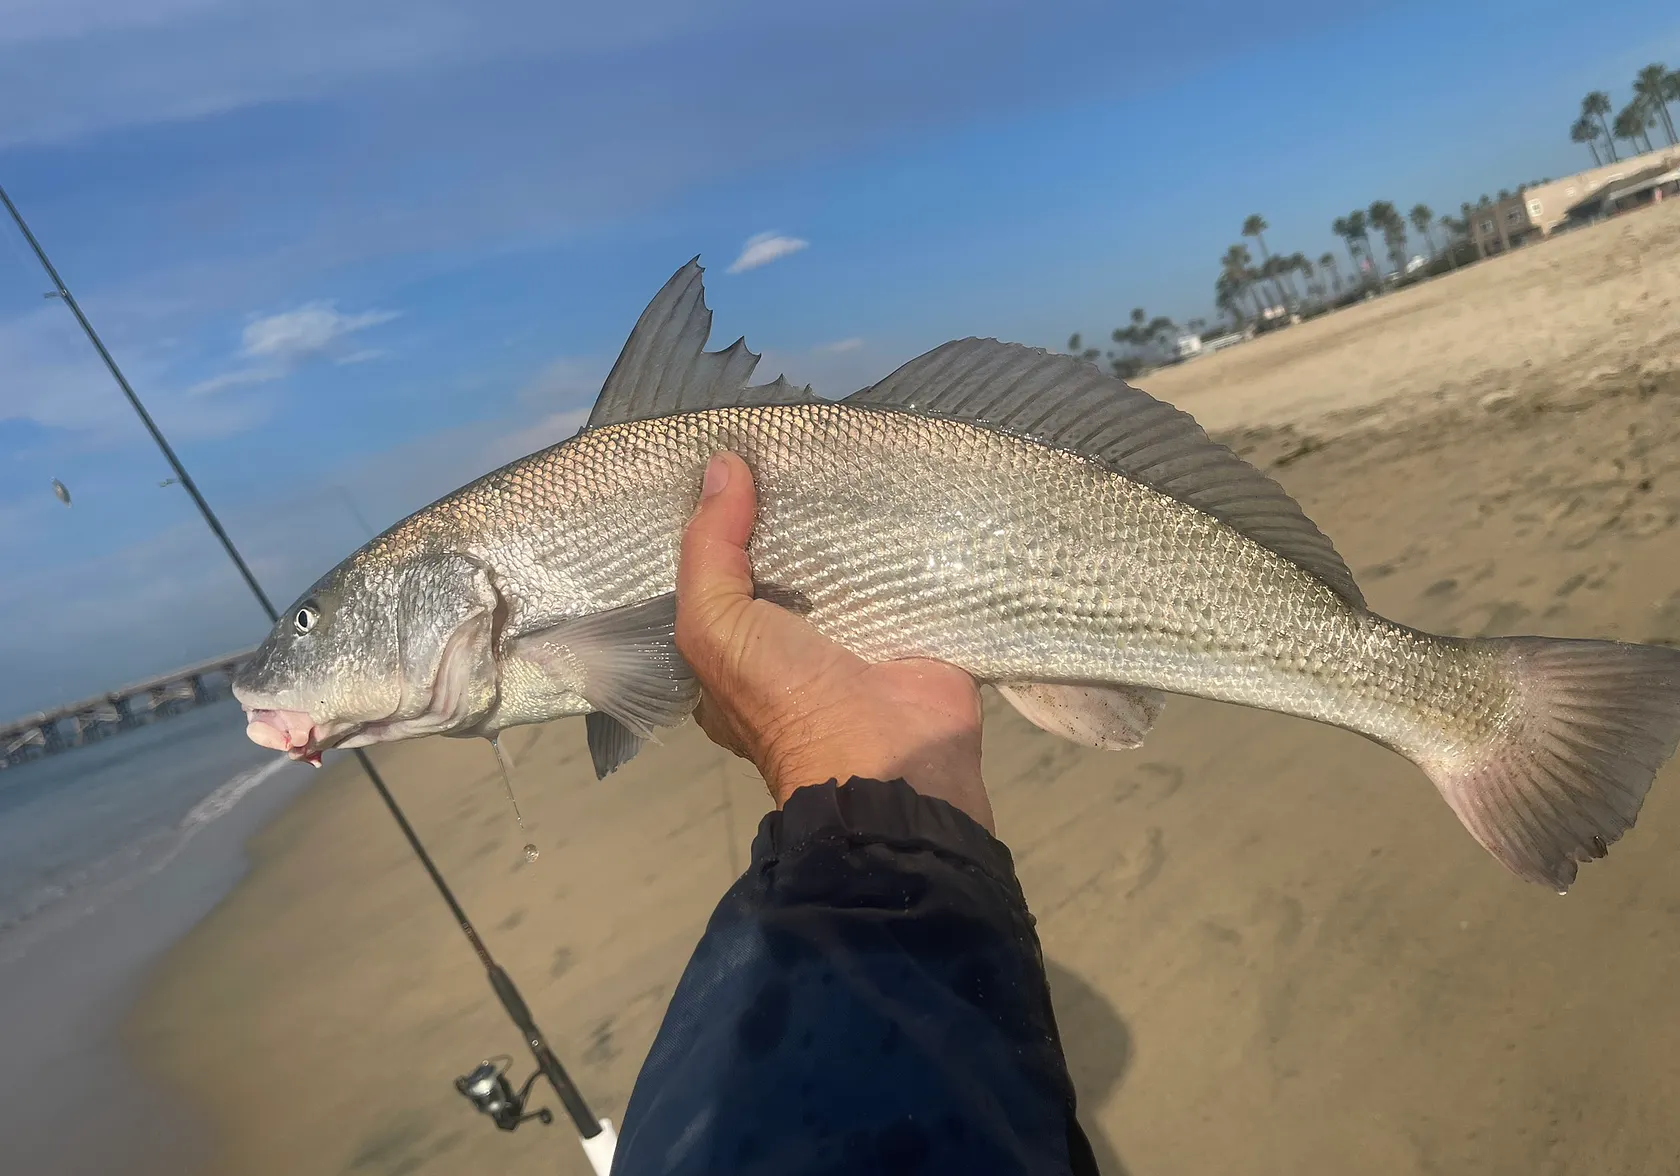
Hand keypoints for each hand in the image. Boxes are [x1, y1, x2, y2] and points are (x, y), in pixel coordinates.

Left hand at [675, 452, 993, 831]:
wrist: (888, 758)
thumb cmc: (785, 697)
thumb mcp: (715, 629)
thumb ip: (709, 551)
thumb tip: (722, 465)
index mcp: (734, 651)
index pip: (717, 572)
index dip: (717, 518)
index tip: (724, 451)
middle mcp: (793, 640)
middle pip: (785, 557)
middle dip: (787, 504)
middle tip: (792, 433)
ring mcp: (859, 631)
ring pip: (847, 555)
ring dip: (850, 509)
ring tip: (846, 437)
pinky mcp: (915, 623)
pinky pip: (906, 563)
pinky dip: (907, 526)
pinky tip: (905, 471)